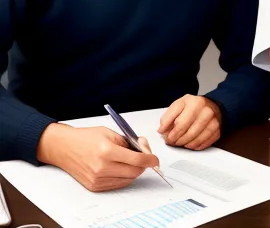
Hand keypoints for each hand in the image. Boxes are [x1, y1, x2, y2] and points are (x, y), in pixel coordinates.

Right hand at [36, 123, 158, 191]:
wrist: (64, 148)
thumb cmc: (86, 137)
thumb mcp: (110, 133)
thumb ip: (129, 141)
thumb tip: (145, 149)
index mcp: (107, 151)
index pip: (137, 160)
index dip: (150, 159)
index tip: (155, 159)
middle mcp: (102, 168)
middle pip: (134, 172)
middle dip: (143, 165)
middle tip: (144, 156)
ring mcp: (98, 179)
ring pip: (127, 179)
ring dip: (134, 171)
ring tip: (130, 159)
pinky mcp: (95, 186)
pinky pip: (117, 184)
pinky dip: (124, 176)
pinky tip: (121, 167)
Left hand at [158, 95, 221, 150]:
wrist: (214, 105)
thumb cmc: (193, 106)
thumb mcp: (179, 105)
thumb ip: (168, 116)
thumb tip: (162, 130)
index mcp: (194, 103)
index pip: (180, 123)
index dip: (171, 133)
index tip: (165, 136)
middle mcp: (205, 111)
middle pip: (188, 133)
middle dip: (177, 140)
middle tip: (172, 142)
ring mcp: (213, 121)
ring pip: (196, 140)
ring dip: (185, 144)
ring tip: (180, 142)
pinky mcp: (217, 130)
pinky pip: (204, 144)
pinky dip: (195, 146)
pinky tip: (190, 143)